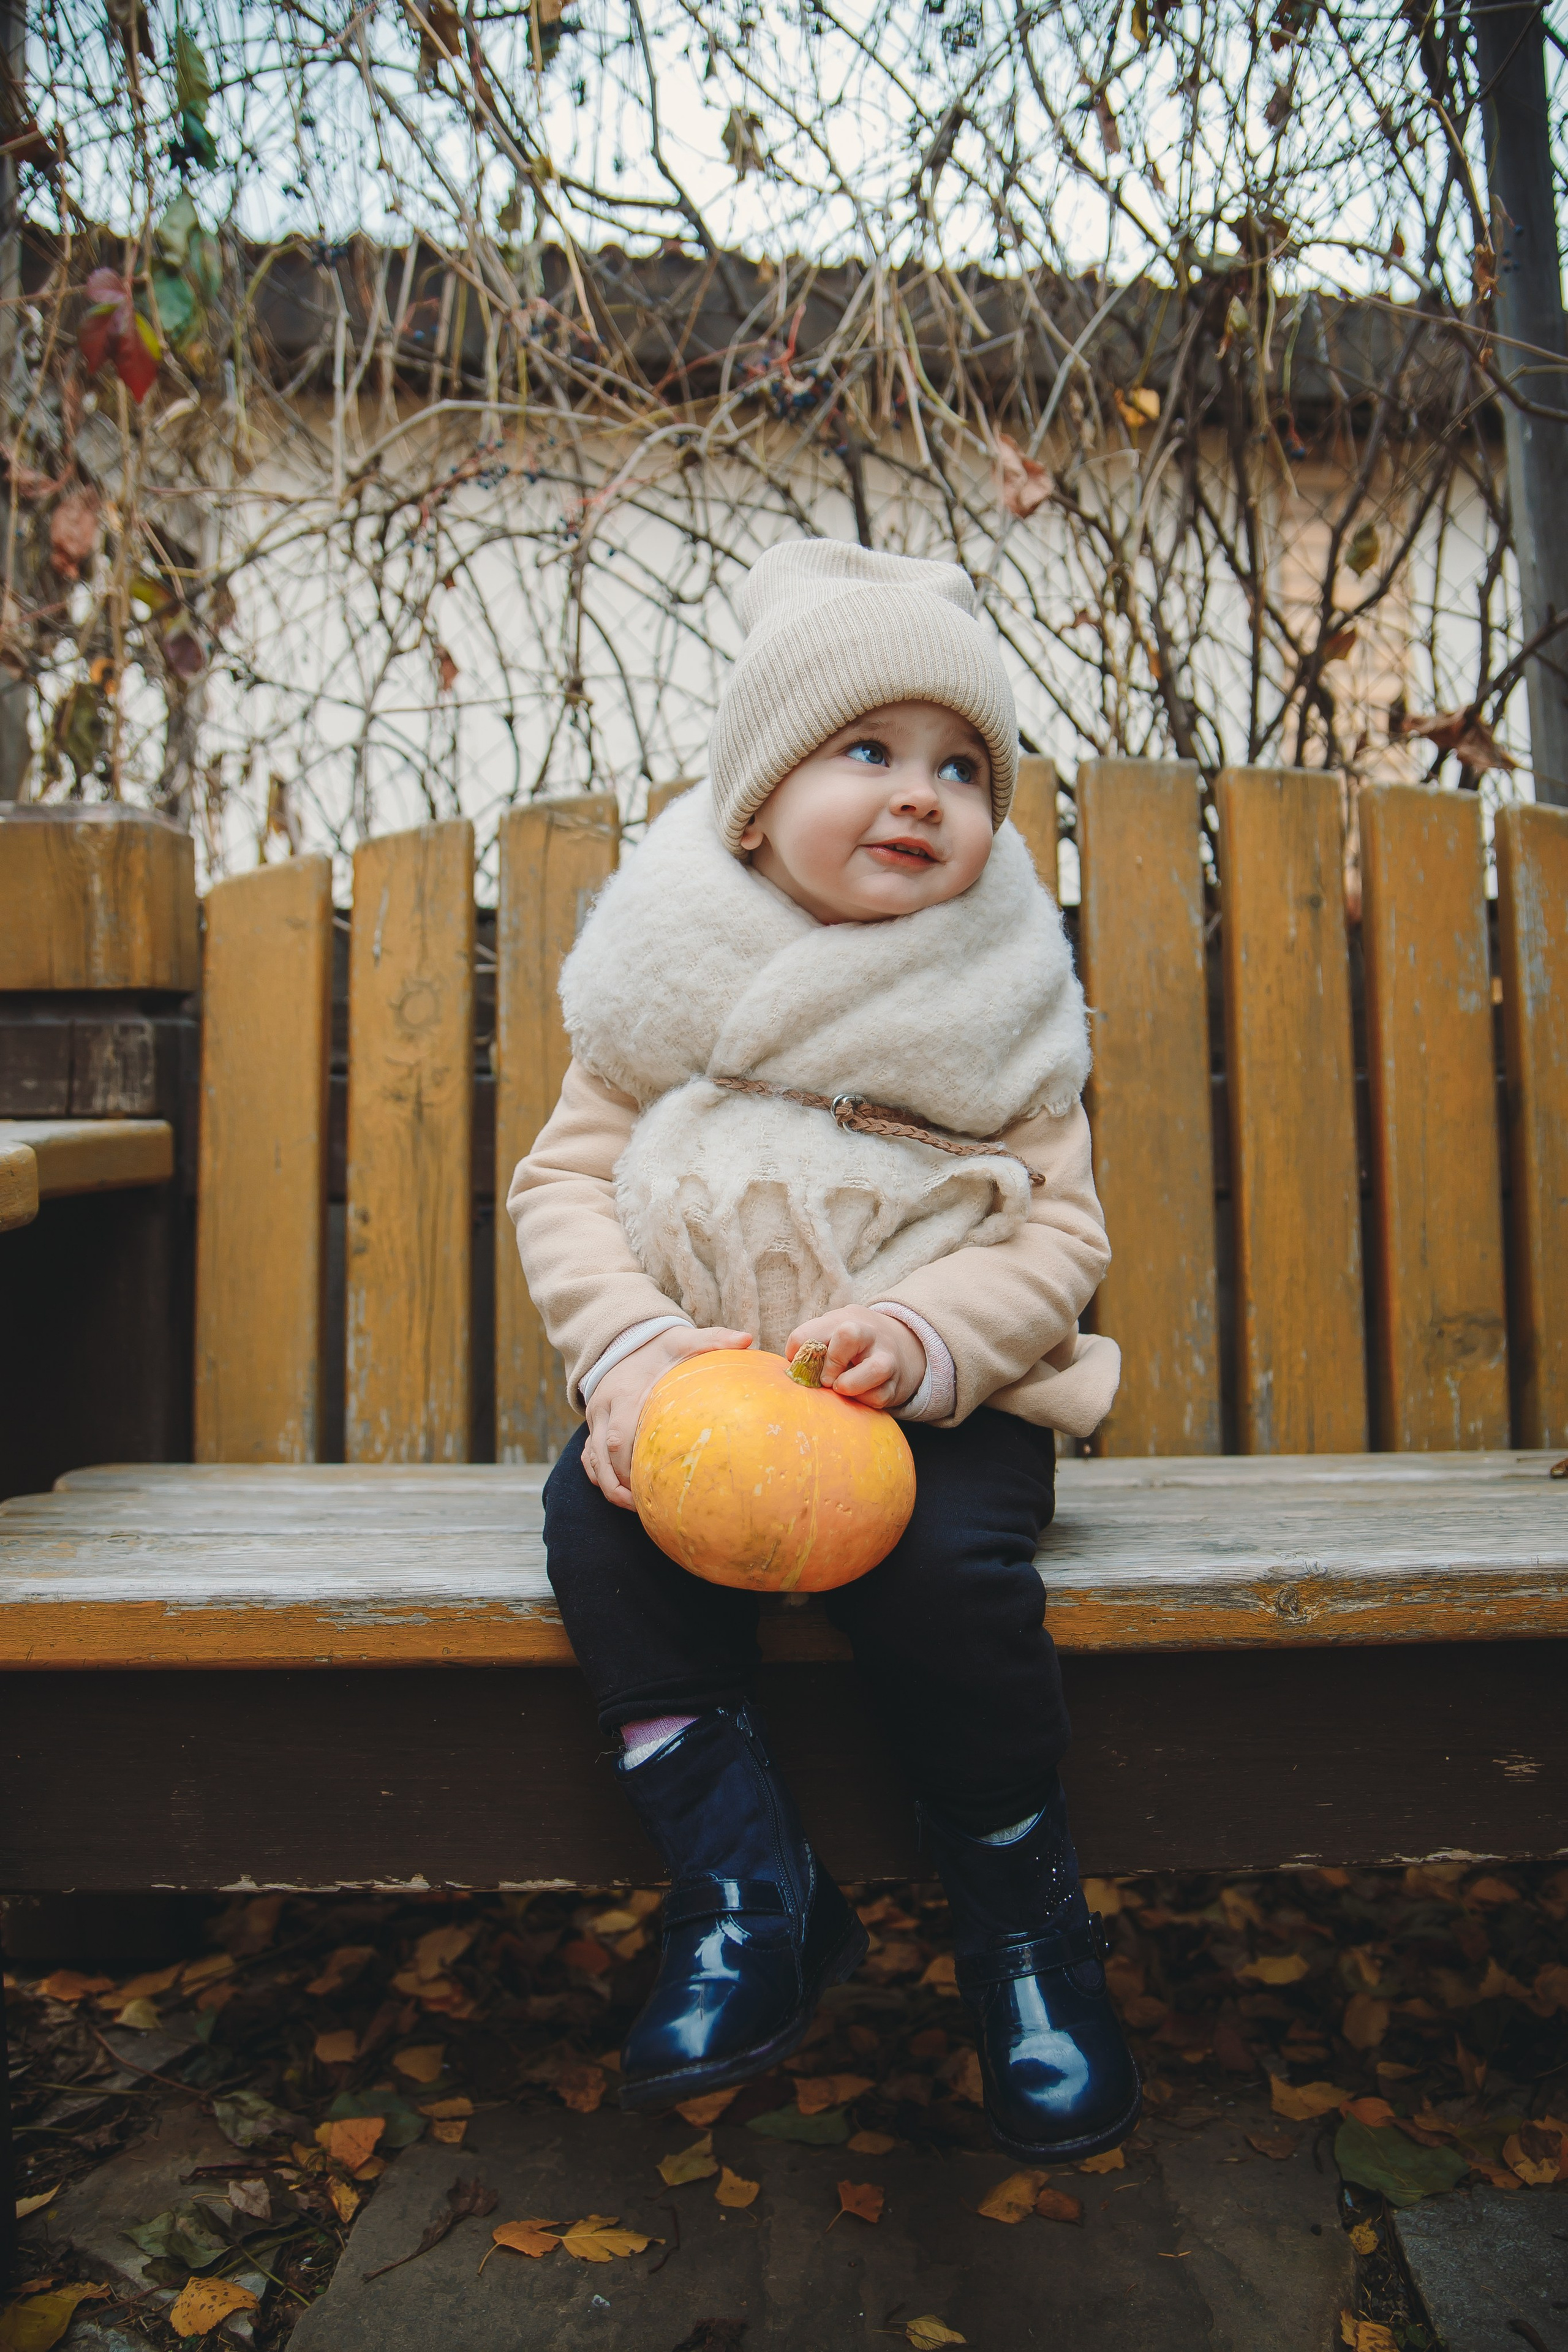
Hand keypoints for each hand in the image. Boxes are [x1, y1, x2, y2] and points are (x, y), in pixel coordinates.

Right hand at [582, 1323, 751, 1509]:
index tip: (650, 1486)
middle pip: (602, 1456)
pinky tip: (623, 1496)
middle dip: (620, 1484)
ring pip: (592, 1462)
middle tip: (645, 1507)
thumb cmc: (661, 1346)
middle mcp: (602, 1409)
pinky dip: (602, 1479)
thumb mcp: (683, 1339)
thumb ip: (711, 1339)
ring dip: (610, 1487)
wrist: (627, 1339)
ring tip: (635, 1509)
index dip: (629, 1466)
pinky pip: (589, 1460)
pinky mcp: (594, 1428)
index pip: (618, 1437)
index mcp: (623, 1393)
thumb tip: (747, 1339)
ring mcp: (594, 1421)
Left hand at [785, 1307, 924, 1411]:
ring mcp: (886, 1357)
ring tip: (841, 1388)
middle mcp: (868, 1333)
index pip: (808, 1333)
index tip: (800, 1366)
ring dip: (850, 1384)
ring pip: (875, 1368)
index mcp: (844, 1319)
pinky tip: (858, 1395)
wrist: (903, 1345)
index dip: (796, 1354)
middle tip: (825, 1379)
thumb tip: (793, 1370)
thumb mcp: (833, 1333)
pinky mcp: (895, 1384)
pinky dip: (864, 1400)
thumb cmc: (854, 1344)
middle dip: (832, 1361)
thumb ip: (811, 1347)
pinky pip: (879, 1396)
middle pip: (848, 1334)